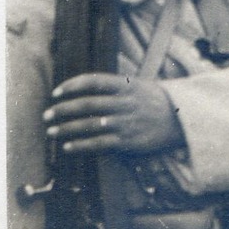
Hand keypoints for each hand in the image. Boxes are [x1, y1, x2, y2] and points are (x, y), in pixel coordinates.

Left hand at [44, 73, 184, 154]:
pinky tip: (68, 147)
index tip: (56, 92)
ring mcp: (126, 122)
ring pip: (89, 125)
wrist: (182, 120)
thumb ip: (115, 87)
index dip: (72, 86)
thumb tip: (86, 89)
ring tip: (51, 132)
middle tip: (46, 115)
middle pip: (87, 104)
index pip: (94, 81)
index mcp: (127, 86)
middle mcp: (125, 103)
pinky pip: (99, 144)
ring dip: (66, 129)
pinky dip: (80, 145)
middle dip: (62, 110)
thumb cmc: (156, 102)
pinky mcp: (128, 141)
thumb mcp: (139, 86)